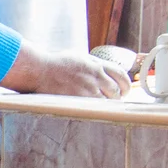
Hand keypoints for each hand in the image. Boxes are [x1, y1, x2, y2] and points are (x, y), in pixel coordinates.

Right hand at [3, 42, 132, 98]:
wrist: (41, 70)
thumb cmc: (56, 64)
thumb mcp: (80, 57)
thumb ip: (94, 64)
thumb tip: (104, 72)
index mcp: (97, 64)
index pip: (121, 74)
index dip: (126, 84)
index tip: (124, 90)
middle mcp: (95, 76)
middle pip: (117, 90)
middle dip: (118, 96)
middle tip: (114, 101)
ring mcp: (88, 88)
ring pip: (108, 101)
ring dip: (107, 105)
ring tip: (102, 106)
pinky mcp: (80, 99)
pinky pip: (96, 107)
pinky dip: (97, 109)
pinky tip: (93, 110)